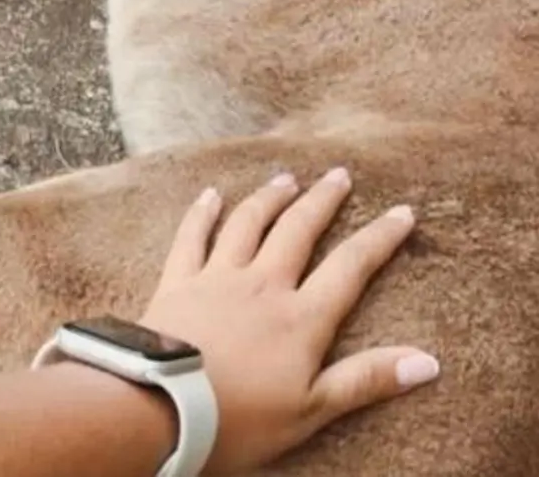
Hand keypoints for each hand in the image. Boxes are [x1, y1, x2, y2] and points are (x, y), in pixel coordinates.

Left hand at [138, 167, 438, 474]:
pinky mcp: (178, 279)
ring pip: (249, 223)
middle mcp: (262, 285)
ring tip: (287, 178)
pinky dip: (202, 212)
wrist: (163, 406)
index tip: (403, 212)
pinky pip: (192, 235)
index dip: (379, 238)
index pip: (350, 268)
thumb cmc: (240, 419)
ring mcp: (217, 277)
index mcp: (301, 318)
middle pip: (298, 231)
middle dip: (322, 201)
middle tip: (340, 174)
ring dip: (270, 197)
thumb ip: (367, 379)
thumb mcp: (313, 409)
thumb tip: (429, 361)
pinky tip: (211, 195)